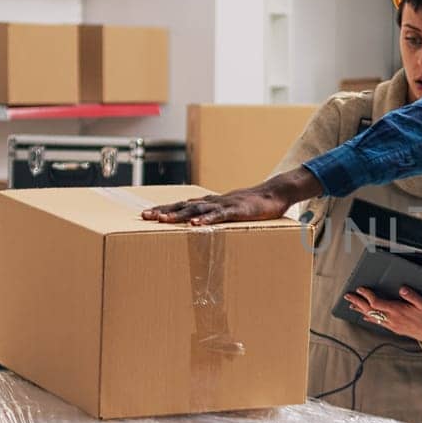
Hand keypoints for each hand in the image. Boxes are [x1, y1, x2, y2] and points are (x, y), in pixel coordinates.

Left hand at [141, 169, 321, 225]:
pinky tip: (194, 224)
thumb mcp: (233, 212)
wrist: (275, 194)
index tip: (148, 213)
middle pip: (183, 205)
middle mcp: (213, 201)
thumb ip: (219, 218)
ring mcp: (224, 204)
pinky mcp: (237, 210)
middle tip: (145, 216)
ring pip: (196, 209)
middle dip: (164, 210)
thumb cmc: (255, 206)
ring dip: (178, 214)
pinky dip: (206, 219)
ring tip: (162, 220)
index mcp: (211, 202)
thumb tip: (205, 228)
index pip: (183, 204)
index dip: (165, 208)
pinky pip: (218, 215)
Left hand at [343, 285, 421, 347]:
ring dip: (361, 310)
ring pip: (372, 317)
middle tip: (348, 296)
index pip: (377, 303)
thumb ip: (413, 296)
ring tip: (352, 305)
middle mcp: (393, 319)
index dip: (367, 295)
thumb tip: (402, 289)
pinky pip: (378, 323)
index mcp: (398, 311)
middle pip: (370, 310)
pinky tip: (365, 317)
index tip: (360, 288)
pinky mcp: (395, 329)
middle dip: (358, 302)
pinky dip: (370, 318)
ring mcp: (393, 325)